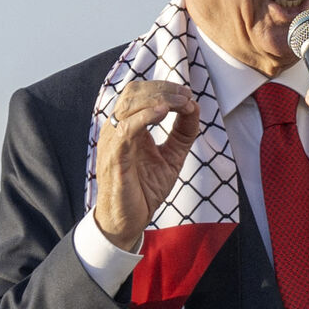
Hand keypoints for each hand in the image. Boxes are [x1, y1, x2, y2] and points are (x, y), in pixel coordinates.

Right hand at [94, 82, 198, 249]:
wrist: (129, 220)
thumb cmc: (144, 189)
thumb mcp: (172, 156)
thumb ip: (183, 132)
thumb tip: (195, 106)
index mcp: (128, 126)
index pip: (141, 93)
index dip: (164, 88)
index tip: (188, 95)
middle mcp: (117, 129)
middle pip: (134, 92)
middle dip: (163, 89)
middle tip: (186, 96)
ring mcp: (113, 141)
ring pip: (129, 105)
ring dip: (158, 99)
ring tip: (180, 103)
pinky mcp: (114, 156)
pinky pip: (125, 129)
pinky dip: (144, 116)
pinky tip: (162, 114)